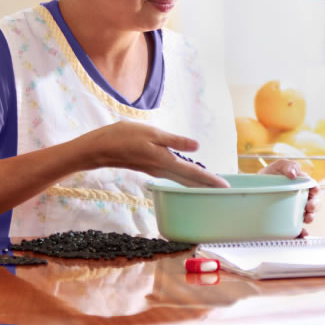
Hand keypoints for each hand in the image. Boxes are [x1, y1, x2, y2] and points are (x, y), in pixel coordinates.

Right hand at [84, 121, 229, 187]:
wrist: (98, 148)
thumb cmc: (123, 137)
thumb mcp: (151, 133)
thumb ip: (174, 141)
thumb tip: (197, 146)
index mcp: (165, 161)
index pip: (193, 173)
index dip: (210, 179)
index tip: (225, 187)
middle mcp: (162, 169)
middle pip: (189, 181)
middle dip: (207, 185)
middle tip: (224, 190)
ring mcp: (154, 170)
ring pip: (181, 180)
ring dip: (196, 183)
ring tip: (210, 185)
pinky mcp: (149, 167)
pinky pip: (172, 176)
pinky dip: (184, 178)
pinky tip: (187, 176)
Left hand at [259, 159, 319, 236]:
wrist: (254, 188)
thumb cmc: (269, 175)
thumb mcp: (278, 166)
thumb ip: (288, 165)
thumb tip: (293, 174)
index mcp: (302, 185)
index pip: (313, 187)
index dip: (316, 190)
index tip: (313, 191)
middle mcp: (301, 199)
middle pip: (314, 203)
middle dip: (315, 205)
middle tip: (310, 206)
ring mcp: (295, 210)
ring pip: (308, 216)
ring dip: (311, 217)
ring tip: (307, 218)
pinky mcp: (289, 221)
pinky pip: (297, 229)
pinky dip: (301, 233)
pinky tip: (301, 234)